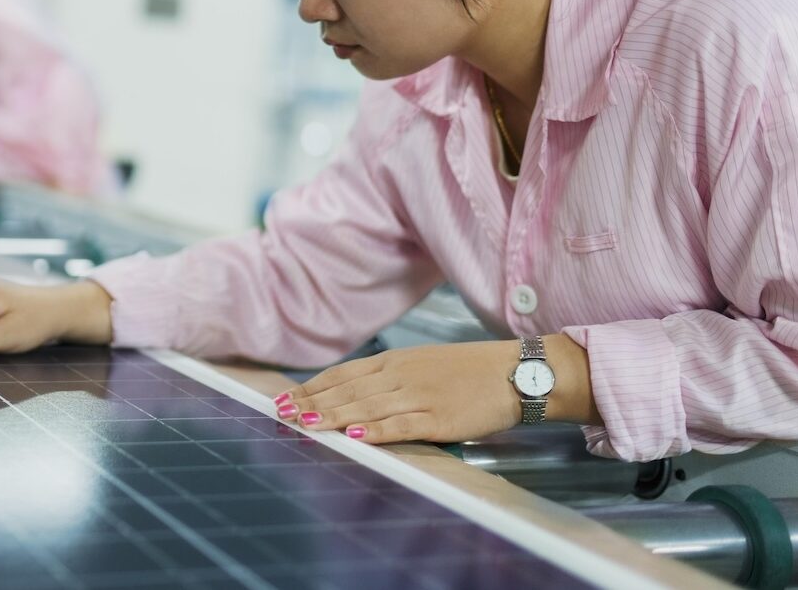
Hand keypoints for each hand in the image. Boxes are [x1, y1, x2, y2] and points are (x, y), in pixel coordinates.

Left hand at [276, 334, 596, 443]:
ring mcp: (420, 396)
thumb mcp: (423, 364)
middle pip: (348, 390)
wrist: (515, 372)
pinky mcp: (440, 418)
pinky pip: (402, 425)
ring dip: (334, 415)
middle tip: (282, 412)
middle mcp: (401, 376)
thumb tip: (355, 391)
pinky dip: (378, 431)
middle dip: (312, 402)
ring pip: (368, 407)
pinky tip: (356, 435)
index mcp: (396, 361)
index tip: (286, 397)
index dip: (313, 386)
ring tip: (306, 422)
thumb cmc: (470, 371)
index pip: (344, 373)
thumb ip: (390, 376)